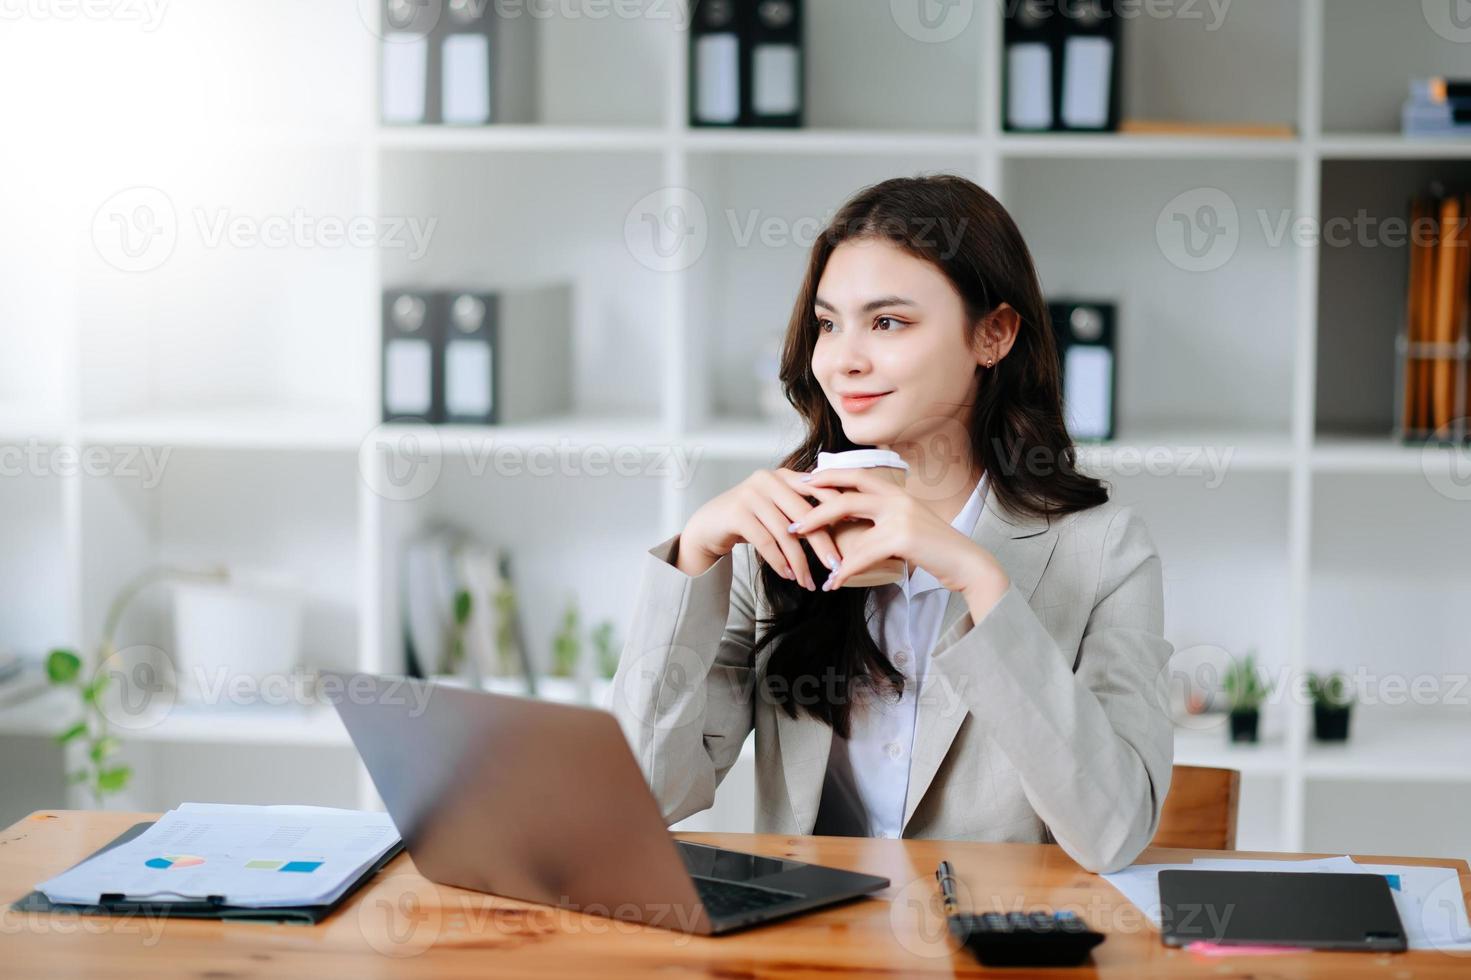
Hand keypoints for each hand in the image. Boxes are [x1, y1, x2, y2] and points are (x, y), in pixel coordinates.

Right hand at [679, 468, 844, 589]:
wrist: (709, 525)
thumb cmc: (750, 518)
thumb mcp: (777, 507)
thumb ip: (801, 506)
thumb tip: (842, 520)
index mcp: (783, 475)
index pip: (818, 488)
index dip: (838, 506)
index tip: (856, 525)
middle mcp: (768, 479)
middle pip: (805, 514)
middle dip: (823, 543)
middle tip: (837, 566)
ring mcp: (751, 495)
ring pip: (785, 533)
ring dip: (799, 561)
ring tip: (808, 581)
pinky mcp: (737, 513)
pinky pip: (766, 542)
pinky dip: (779, 562)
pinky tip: (788, 575)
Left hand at [790, 467, 1009, 601]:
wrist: (968, 565)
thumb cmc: (936, 550)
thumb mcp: (908, 526)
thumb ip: (884, 520)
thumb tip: (854, 525)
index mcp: (897, 492)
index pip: (856, 475)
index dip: (828, 476)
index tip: (805, 482)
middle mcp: (897, 498)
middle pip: (845, 494)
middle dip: (815, 506)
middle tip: (793, 520)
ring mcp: (900, 515)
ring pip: (849, 518)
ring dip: (821, 534)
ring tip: (803, 548)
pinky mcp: (902, 537)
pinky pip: (862, 552)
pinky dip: (845, 569)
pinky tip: (833, 582)